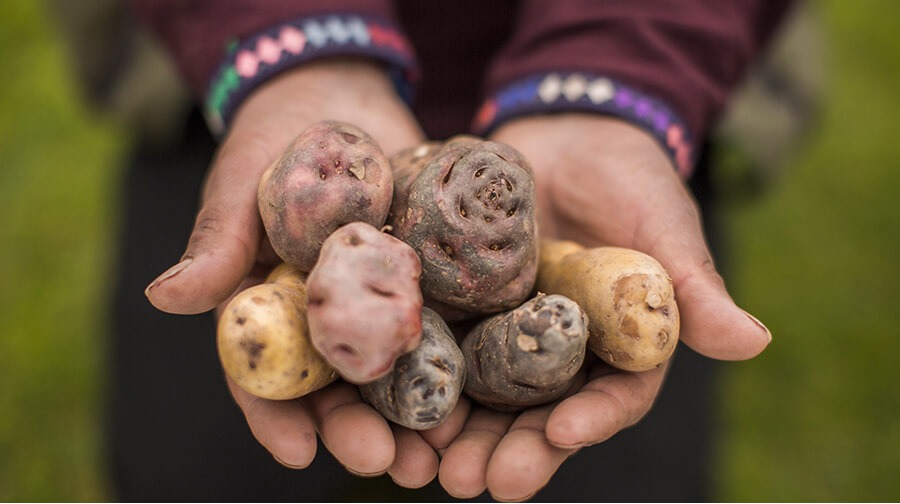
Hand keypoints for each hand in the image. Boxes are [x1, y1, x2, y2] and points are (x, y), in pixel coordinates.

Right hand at [143, 59, 442, 485]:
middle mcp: (323, 319)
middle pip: (337, 389)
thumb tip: (163, 297)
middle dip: (360, 430)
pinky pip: (441, 323)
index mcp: (268, 310)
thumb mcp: (240, 186)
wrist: (336, 99)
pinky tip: (482, 390)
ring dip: (416, 416)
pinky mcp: (424, 279)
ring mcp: (375, 303)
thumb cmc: (271, 141)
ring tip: (442, 453)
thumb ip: (217, 243)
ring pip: (393, 371)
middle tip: (390, 464)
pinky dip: (457, 359)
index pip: (264, 375)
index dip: (278, 417)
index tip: (300, 454)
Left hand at [435, 114, 771, 500]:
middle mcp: (562, 355)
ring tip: (429, 467)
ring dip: (457, 434)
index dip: (590, 420)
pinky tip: (392, 403)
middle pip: (538, 415)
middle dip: (510, 450)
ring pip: (484, 397)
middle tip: (475, 480)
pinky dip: (419, 376)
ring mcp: (508, 334)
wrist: (566, 134)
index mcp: (620, 348)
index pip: (614, 396)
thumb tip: (755, 342)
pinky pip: (440, 347)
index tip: (561, 434)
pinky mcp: (463, 307)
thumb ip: (693, 286)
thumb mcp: (663, 224)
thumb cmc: (629, 178)